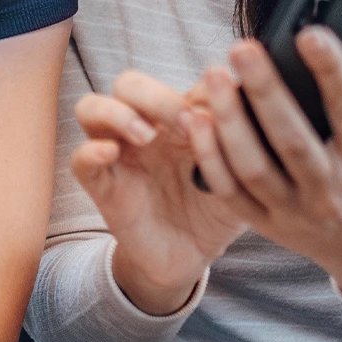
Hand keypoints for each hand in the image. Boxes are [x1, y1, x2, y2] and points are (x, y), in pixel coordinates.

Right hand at [73, 71, 246, 314]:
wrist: (191, 258)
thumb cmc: (215, 210)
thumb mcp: (238, 177)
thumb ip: (245, 146)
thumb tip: (260, 108)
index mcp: (179, 120)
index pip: (179, 84)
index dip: (202, 90)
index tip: (224, 112)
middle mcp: (145, 128)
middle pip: (130, 85)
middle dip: (157, 96)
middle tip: (186, 122)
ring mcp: (119, 154)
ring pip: (92, 107)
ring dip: (118, 113)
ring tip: (145, 135)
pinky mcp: (103, 185)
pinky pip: (81, 160)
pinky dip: (91, 151)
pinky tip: (111, 153)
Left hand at [186, 32, 341, 303]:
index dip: (331, 70)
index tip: (310, 32)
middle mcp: (330, 190)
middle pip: (292, 138)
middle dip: (265, 91)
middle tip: (243, 48)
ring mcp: (293, 211)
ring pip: (253, 166)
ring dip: (229, 121)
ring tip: (214, 76)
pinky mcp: (265, 223)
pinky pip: (230, 190)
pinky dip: (209, 156)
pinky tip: (196, 119)